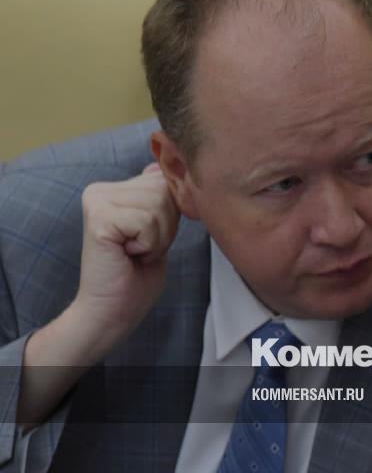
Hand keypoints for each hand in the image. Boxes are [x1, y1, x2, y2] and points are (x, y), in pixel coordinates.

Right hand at [72, 162, 180, 345]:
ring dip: (158, 237)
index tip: (147, 238)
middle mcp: (99, 189)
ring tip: (135, 252)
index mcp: (113, 188)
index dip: (170, 216)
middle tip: (141, 248)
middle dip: (166, 226)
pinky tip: (128, 255)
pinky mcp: (98, 219)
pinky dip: (149, 244)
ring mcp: (96, 201)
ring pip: (159, 205)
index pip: (166, 181)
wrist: (113, 310)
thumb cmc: (136, 274)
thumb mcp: (157, 227)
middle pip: (165, 190)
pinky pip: (147, 221)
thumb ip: (157, 196)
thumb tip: (162, 165)